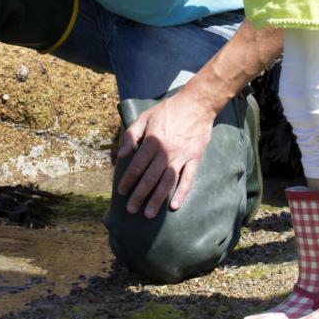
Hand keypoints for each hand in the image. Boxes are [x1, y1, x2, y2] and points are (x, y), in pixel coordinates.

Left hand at [114, 92, 214, 217]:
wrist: (197, 104)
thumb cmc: (168, 110)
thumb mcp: (145, 117)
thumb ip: (131, 135)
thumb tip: (122, 154)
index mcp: (152, 141)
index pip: (137, 165)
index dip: (128, 180)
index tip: (121, 191)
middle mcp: (166, 151)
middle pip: (150, 178)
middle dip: (139, 195)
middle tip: (131, 209)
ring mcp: (182, 156)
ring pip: (167, 182)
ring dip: (157, 199)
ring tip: (148, 214)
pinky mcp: (195, 158)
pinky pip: (188, 179)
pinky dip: (182, 193)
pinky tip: (174, 205)